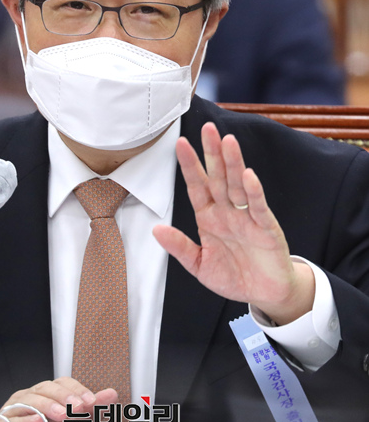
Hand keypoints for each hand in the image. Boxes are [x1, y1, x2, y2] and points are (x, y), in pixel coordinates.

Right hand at [0, 377, 117, 421]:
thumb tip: (112, 394)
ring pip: (31, 399)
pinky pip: (14, 419)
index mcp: (48, 392)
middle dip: (64, 396)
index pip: (63, 382)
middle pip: (47, 387)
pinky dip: (27, 420)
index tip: (91, 401)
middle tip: (78, 407)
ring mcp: (16, 407)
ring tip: (62, 415)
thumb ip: (91, 411)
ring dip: (48, 406)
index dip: (77, 389)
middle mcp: (31, 395)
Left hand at [153, 122, 314, 324]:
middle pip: (218, 177)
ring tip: (227, 142)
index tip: (180, 144)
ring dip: (233, 164)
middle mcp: (227, 211)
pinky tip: (248, 176)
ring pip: (238, 185)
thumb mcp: (199, 265)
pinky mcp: (266, 228)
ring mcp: (247, 217)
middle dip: (212, 153)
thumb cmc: (233, 275)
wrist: (264, 293)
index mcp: (209, 217)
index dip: (190, 166)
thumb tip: (156, 230)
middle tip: (207, 129)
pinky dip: (253, 192)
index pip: (197, 186)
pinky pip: (258, 207)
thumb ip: (180, 247)